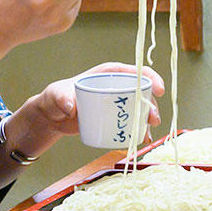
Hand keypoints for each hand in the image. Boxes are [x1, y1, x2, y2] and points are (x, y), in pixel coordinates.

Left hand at [23, 63, 164, 141]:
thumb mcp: (57, 94)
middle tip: (153, 119)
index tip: (158, 90)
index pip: (135, 70)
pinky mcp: (114, 116)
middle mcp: (116, 86)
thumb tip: (72, 107)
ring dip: (148, 119)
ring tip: (147, 133)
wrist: (53, 116)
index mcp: (108, 73)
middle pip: (142, 92)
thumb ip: (62, 98)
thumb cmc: (56, 98)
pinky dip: (139, 130)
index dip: (150, 77)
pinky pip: (131, 121)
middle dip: (151, 105)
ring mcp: (117, 102)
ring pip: (139, 108)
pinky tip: (141, 139)